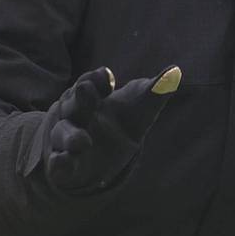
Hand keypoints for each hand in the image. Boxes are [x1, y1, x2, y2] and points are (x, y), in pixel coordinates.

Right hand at [42, 64, 180, 193]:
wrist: (102, 157)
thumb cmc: (121, 122)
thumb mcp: (141, 107)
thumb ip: (155, 90)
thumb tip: (176, 71)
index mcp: (91, 96)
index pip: (90, 81)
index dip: (98, 78)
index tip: (108, 76)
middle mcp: (74, 114)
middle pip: (74, 103)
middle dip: (81, 97)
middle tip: (86, 89)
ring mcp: (65, 139)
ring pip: (64, 133)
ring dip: (71, 136)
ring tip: (83, 141)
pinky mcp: (63, 164)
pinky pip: (58, 163)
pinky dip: (60, 164)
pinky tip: (64, 164)